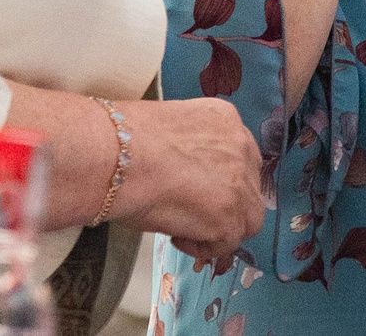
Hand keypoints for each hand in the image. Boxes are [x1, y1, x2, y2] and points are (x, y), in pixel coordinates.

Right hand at [118, 96, 265, 252]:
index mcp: (225, 118)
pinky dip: (202, 247)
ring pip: (248, 218)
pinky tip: (176, 237)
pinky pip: (225, 244)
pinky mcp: (229, 219)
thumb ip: (191, 148)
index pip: (240, 155)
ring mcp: (240, 184)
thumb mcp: (169, 129)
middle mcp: (241, 147)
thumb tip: (184, 172)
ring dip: (220, 228)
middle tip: (196, 211)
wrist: (116, 158)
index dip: (222, 177)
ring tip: (186, 228)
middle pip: (250, 186)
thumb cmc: (125, 142)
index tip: (201, 188)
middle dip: (228, 203)